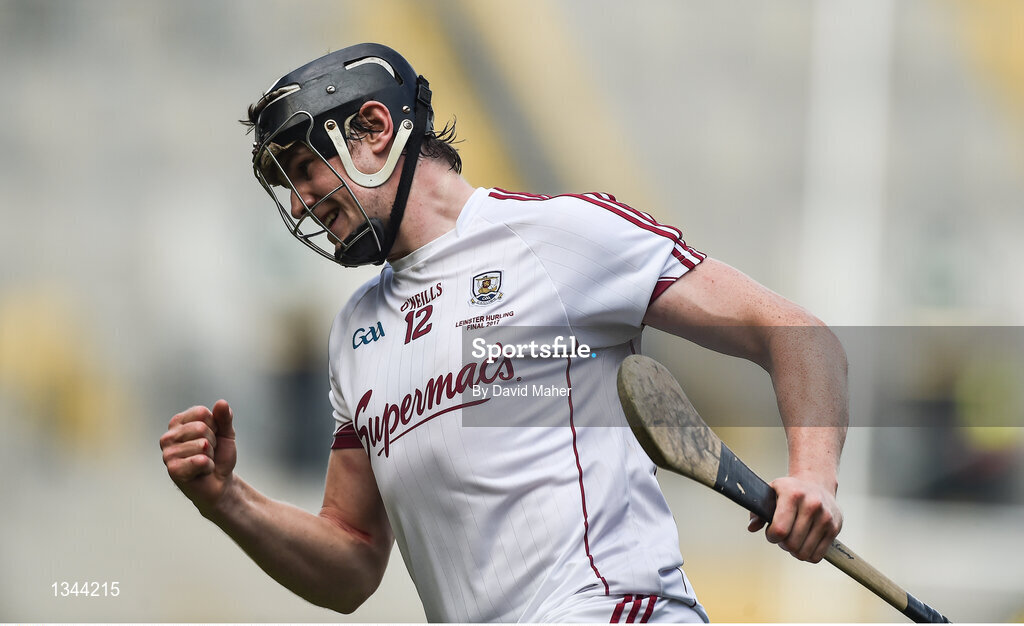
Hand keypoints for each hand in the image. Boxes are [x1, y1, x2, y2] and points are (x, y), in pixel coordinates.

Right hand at [160, 400, 236, 514]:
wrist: (220, 483)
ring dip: (211, 456)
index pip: (202, 413)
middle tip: (208, 453)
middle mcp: (169, 437)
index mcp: (178, 423)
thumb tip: (221, 403)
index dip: (215, 426)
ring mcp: (168, 454)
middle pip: (201, 428)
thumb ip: (224, 417)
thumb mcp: (226, 433)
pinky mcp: (173, 470)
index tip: (212, 437)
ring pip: (202, 445)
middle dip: (213, 442)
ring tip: (204, 462)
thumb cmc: (219, 456)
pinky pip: (200, 461)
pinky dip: (208, 467)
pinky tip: (201, 472)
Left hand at [747, 473, 841, 562]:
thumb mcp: (771, 493)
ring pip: (803, 553)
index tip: (771, 532)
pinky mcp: (835, 528)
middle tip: (782, 536)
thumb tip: (752, 528)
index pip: (780, 529)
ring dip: (794, 551)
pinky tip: (803, 543)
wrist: (817, 485)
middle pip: (791, 544)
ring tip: (793, 538)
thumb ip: (758, 511)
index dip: (771, 536)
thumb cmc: (790, 491)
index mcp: (793, 494)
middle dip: (782, 544)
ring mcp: (825, 517)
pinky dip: (807, 555)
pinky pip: (817, 556)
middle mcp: (812, 505)